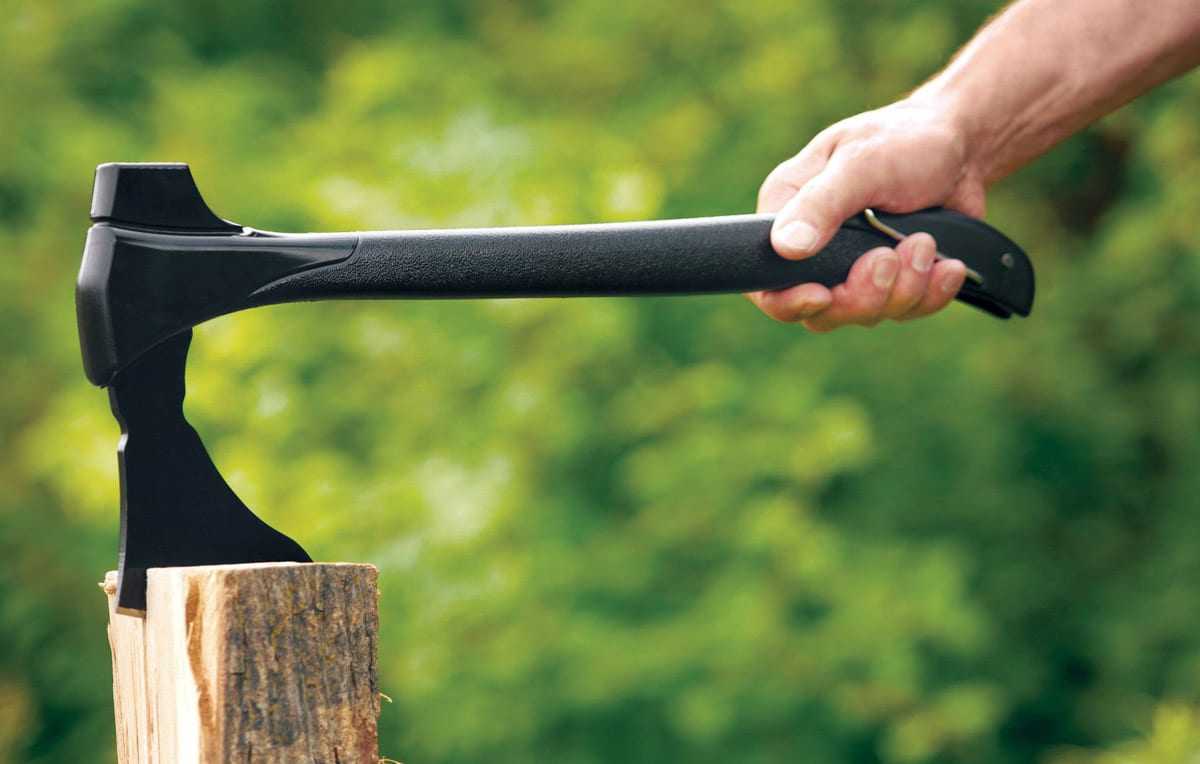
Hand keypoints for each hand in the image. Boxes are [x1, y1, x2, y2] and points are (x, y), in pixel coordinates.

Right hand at [746, 98, 987, 330]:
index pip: (767, 282)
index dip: (789, 302)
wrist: (959, 145)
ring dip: (905, 286)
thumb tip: (785, 247)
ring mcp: (853, 270)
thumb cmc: (902, 139)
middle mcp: (814, 249)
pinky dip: (931, 293)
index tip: (823, 295)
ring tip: (926, 242)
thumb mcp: (860, 162)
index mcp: (787, 215)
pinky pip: (905, 311)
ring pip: (867, 314)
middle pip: (821, 310)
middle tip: (890, 256)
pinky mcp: (893, 281)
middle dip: (863, 295)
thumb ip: (821, 204)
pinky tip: (947, 267)